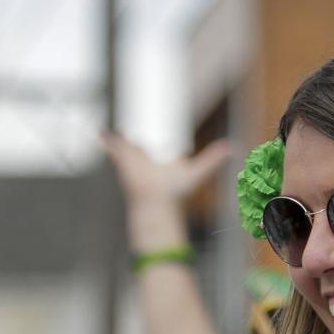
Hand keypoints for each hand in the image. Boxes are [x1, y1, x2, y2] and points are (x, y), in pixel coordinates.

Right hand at [101, 134, 228, 251]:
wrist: (157, 200)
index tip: (150, 139)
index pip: (153, 152)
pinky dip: (106, 140)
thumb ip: (213, 158)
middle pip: (135, 149)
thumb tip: (233, 147)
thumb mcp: (197, 171)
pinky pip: (113, 147)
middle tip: (125, 134)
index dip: (152, 145)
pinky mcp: (123, 160)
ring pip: (123, 148)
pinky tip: (99, 133)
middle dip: (129, 143)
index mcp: (159, 164)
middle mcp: (144, 162)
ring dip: (117, 141)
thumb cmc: (176, 192)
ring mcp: (131, 161)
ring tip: (106, 133)